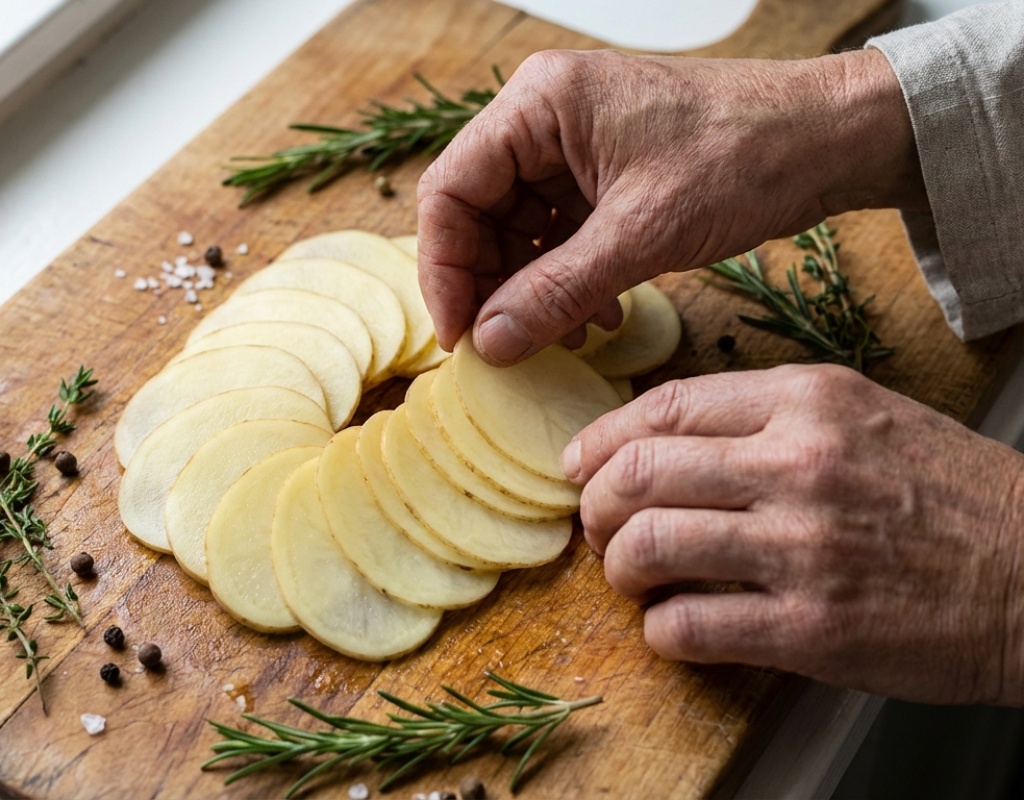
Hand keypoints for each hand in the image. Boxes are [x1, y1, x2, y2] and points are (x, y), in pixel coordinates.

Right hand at [417, 49, 922, 364]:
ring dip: (531, 288)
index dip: (445, 270)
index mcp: (540, 105)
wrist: (829, 139)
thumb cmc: (745, 157)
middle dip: (490, 284)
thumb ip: (555, 291)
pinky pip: (558, 230)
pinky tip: (596, 313)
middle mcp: (545, 116)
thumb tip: (489, 344)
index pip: (451, 190)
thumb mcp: (641, 235)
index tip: (462, 336)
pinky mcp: (602, 169)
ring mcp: (573, 142)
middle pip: (477, 211)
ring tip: (564, 335)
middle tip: (505, 346)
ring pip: (516, 227)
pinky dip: (566, 276)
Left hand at [562, 365, 1023, 704]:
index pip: (664, 407)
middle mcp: (800, 464)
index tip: (581, 466)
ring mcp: (804, 547)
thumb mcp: (864, 417)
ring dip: (619, 569)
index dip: (602, 439)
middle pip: (639, 473)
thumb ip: (766, 418)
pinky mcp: (812, 629)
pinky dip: (661, 631)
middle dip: (598, 508)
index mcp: (809, 401)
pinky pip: (688, 626)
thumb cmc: (948, 495)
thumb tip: (659, 441)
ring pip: (648, 547)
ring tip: (634, 579)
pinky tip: (675, 626)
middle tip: (601, 529)